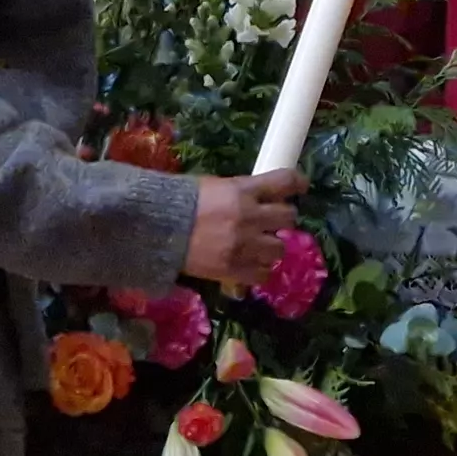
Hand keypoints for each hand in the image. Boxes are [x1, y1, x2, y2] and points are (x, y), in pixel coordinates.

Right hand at [184, 170, 304, 283]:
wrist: (154, 229)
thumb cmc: (177, 201)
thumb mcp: (211, 186)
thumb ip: (238, 191)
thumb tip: (256, 194)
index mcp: (242, 190)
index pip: (284, 182)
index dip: (298, 183)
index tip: (301, 186)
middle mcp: (249, 217)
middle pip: (288, 216)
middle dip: (283, 218)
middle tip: (273, 221)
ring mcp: (244, 245)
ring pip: (280, 248)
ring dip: (272, 246)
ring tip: (260, 246)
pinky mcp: (234, 270)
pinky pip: (263, 274)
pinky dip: (260, 269)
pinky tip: (251, 265)